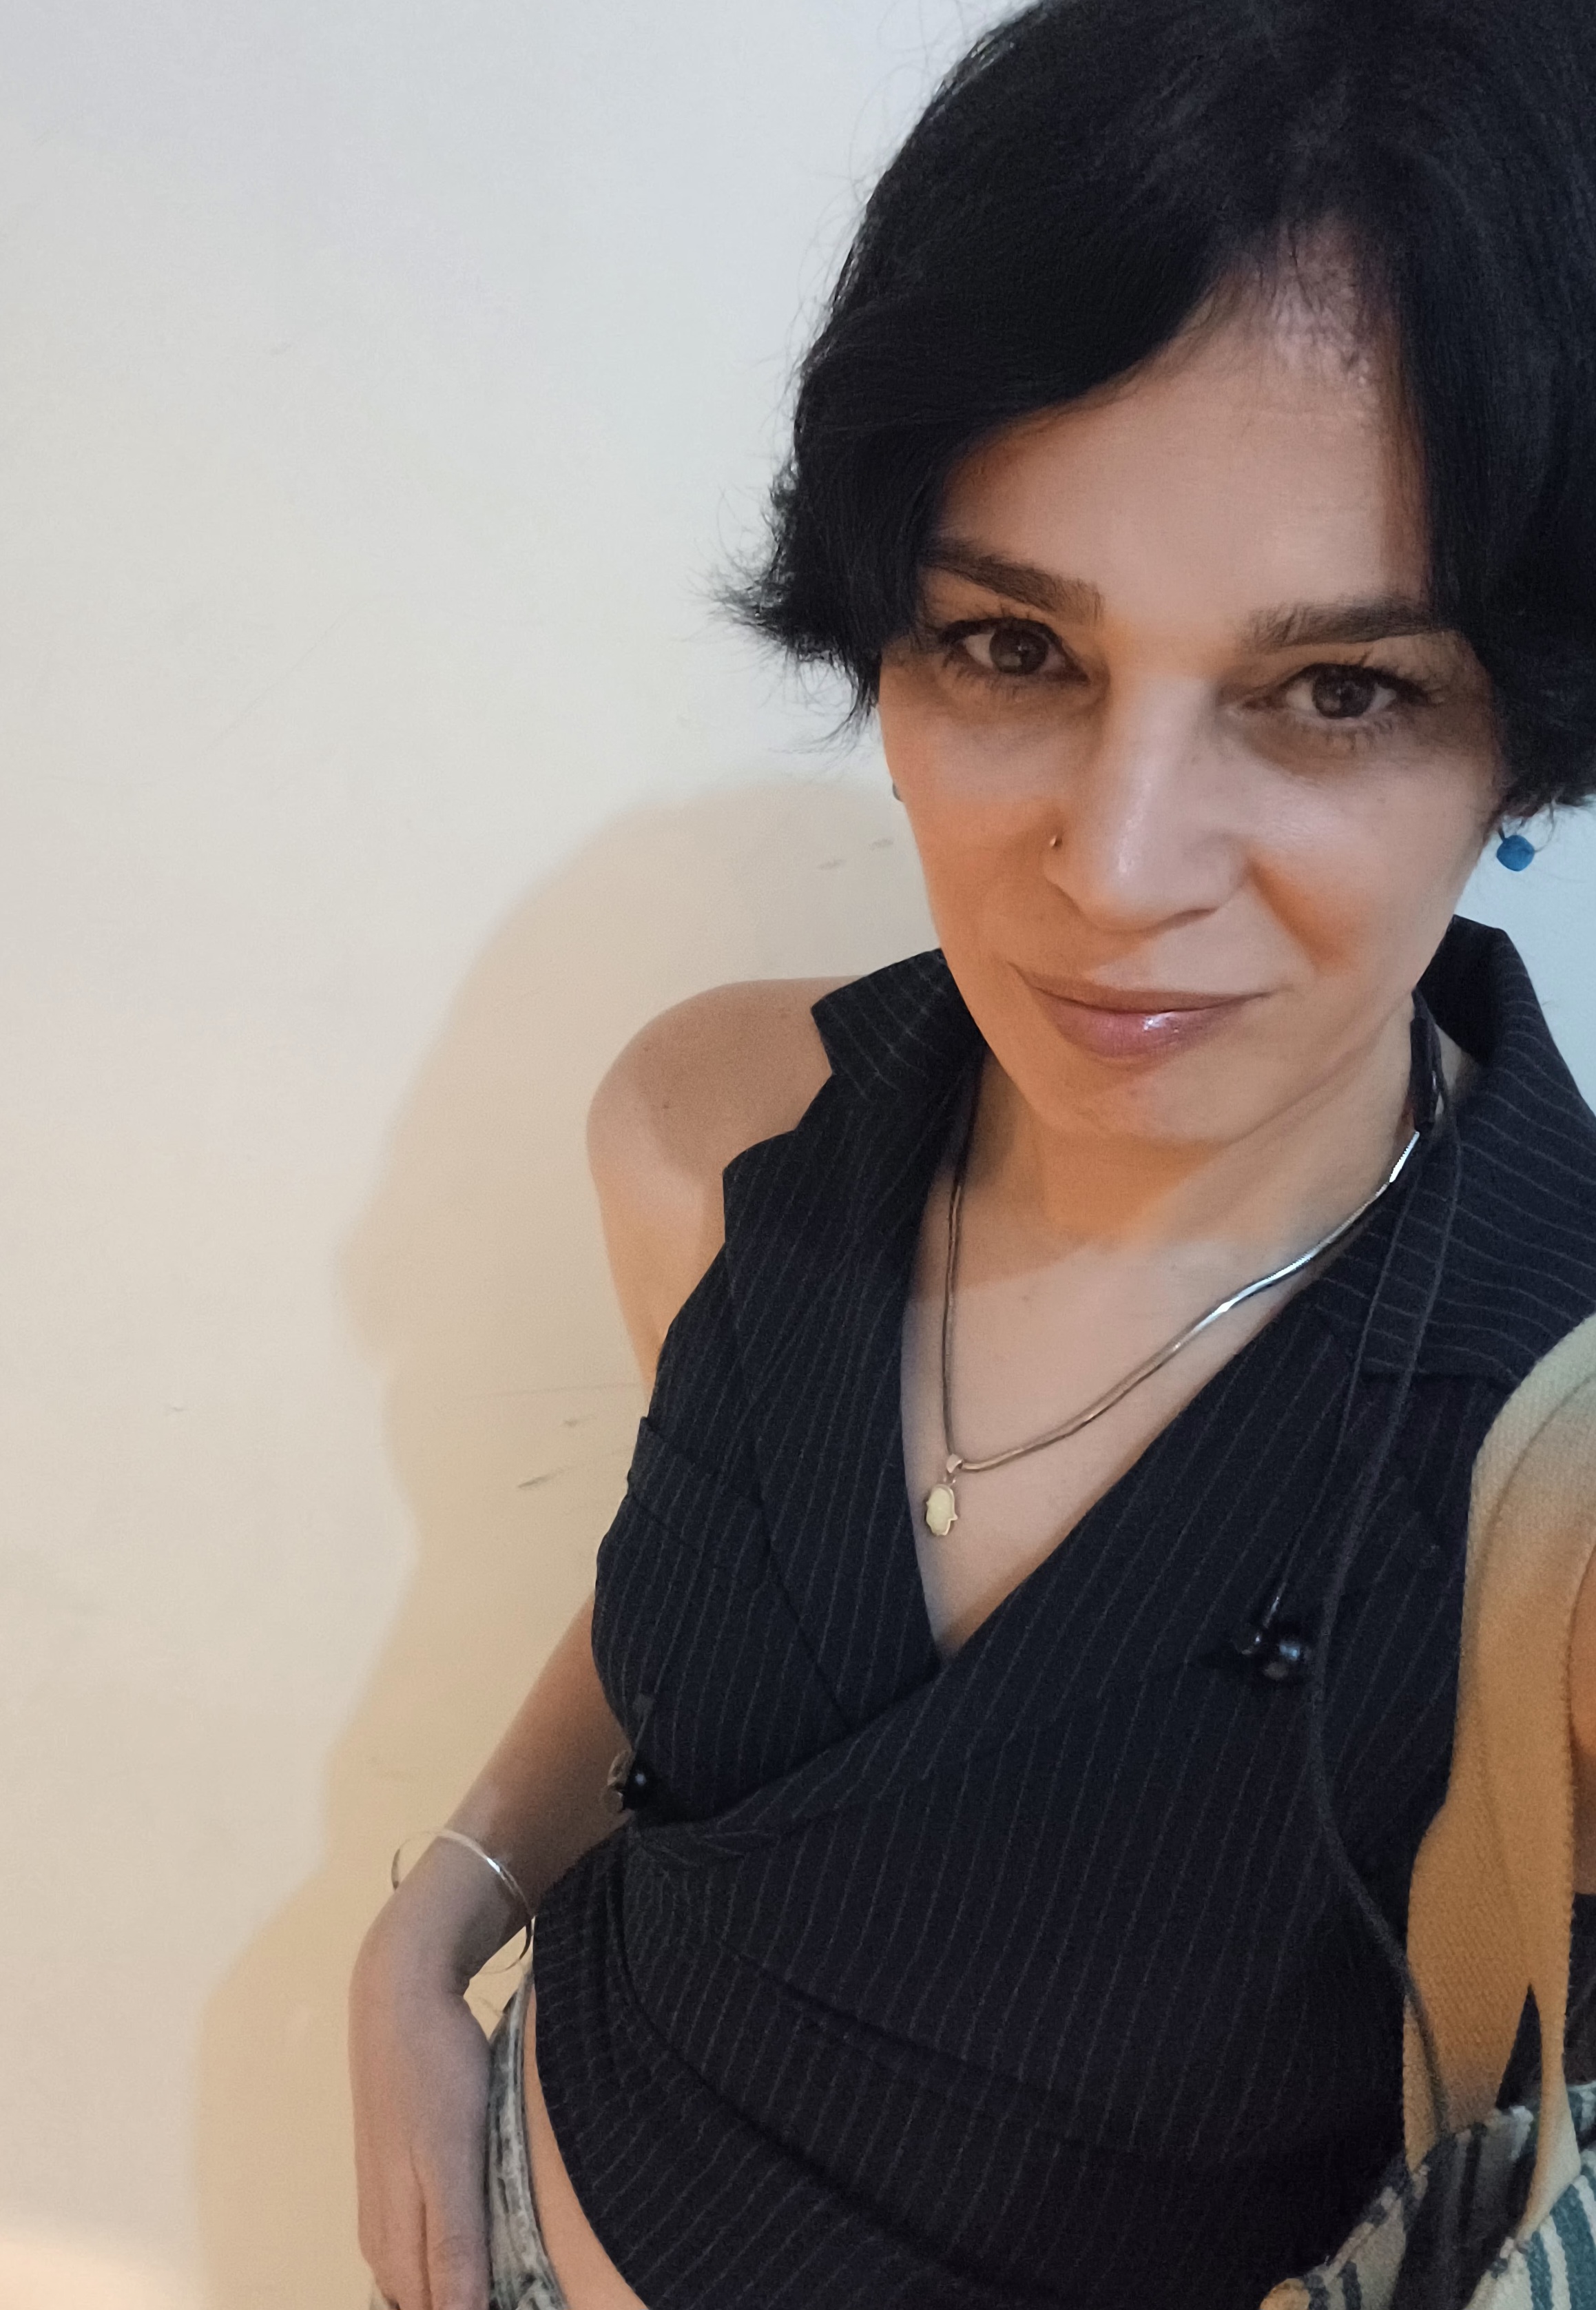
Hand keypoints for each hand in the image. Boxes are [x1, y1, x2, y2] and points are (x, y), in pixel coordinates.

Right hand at [350, 1844, 517, 2309]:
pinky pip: (428, 2238)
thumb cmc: (433, 2074)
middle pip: (428, 2301)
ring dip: (467, 2279)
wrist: (401, 1994)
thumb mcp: (452, 2161)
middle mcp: (383, 2235)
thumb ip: (455, 2246)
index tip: (528, 2295)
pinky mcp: (400, 2173)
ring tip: (522, 2269)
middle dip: (473, 2298)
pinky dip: (459, 2250)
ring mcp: (388, 2203)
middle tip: (536, 2282)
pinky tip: (494, 2238)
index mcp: (394, 2242)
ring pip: (426, 2272)